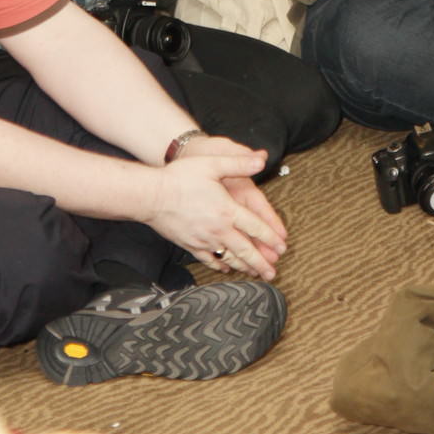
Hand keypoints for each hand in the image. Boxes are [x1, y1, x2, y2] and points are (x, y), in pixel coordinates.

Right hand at [150, 145, 283, 278]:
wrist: (151, 196)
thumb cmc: (180, 178)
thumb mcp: (212, 164)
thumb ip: (239, 163)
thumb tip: (261, 159)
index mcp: (227, 210)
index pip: (256, 227)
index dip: (271, 238)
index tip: (281, 247)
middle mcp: (219, 229)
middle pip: (246, 250)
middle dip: (261, 262)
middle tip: (273, 272)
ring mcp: (204, 240)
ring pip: (230, 258)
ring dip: (244, 267)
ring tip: (255, 274)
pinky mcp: (190, 245)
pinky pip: (209, 259)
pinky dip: (220, 265)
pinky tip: (225, 268)